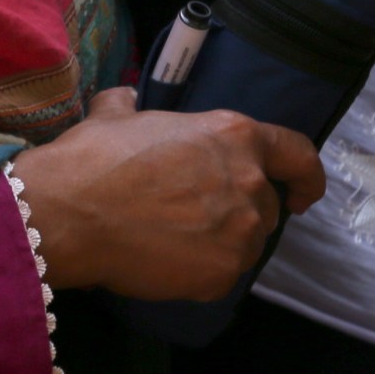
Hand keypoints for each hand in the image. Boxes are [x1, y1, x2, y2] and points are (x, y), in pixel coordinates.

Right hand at [9, 88, 326, 300]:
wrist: (67, 215)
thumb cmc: (93, 160)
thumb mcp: (118, 116)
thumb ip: (134, 106)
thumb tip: (126, 99)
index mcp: (236, 136)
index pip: (298, 154)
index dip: (306, 176)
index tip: (301, 194)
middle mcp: (250, 181)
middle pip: (266, 204)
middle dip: (241, 210)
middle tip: (197, 216)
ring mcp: (241, 230)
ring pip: (247, 242)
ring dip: (223, 241)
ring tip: (175, 240)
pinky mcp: (223, 272)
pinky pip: (222, 274)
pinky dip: (201, 272)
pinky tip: (166, 263)